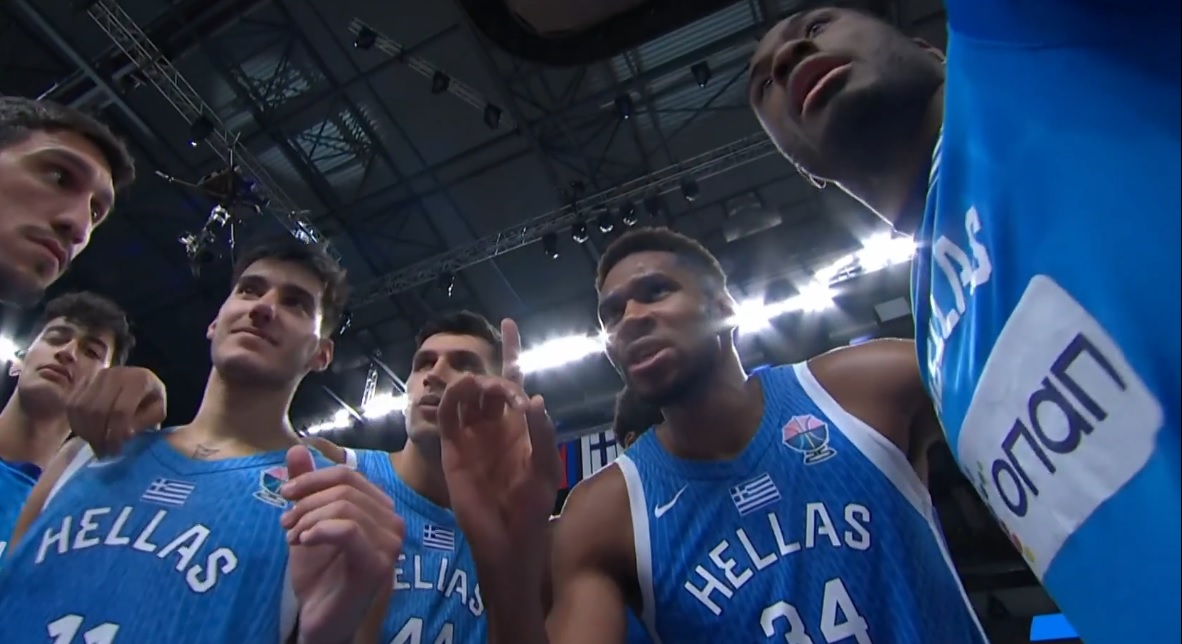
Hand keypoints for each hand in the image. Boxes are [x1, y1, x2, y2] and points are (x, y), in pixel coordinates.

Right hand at [67, 366, 166, 456]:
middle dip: (99, 436)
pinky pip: (72, 405)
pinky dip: (77, 424)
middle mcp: (116, 373)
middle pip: (98, 409)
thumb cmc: (151, 400)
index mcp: (139, 380)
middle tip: (103, 453)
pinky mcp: (82, 381)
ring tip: (96, 446)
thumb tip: (124, 435)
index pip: (121, 411)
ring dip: (86, 432)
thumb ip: (143, 422)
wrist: (140, 382)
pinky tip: (86, 435)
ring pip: (81, 407)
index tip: (116, 451)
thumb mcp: (157, 412)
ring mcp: (97, 375)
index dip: (116, 434)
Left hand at [280, 446, 403, 643]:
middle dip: (307, 501)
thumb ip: (306, 488)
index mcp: (379, 509)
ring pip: (345, 507)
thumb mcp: (306, 523)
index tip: (285, 495)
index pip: (349, 475)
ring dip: (309, 518)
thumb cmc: (319, 575)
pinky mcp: (378, 564)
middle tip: (285, 523)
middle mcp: (393, 522)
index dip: (313, 478)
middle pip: (346, 489)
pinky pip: (348, 530)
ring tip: (292, 538)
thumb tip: (297, 448)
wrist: (320, 620)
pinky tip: (303, 543)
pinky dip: (319, 530)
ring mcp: (390, 544)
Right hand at [437, 319, 561, 584]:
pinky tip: (463, 390)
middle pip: (489, 384)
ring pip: (467, 395)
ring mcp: (471, 435)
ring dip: (474, 383)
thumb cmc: (532, 504)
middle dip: (495, 376)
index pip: (515, 380)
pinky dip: (453, 397)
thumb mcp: (546, 467)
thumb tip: (535, 398)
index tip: (508, 323)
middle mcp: (494, 425)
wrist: (507, 536)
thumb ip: (541, 433)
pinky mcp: (452, 447)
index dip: (511, 352)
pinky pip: (448, 415)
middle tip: (504, 392)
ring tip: (482, 390)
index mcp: (519, 424)